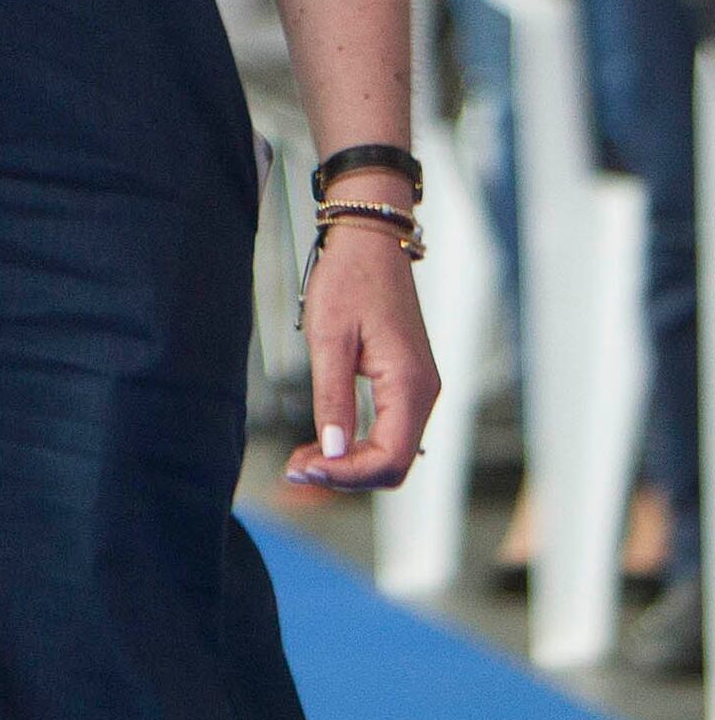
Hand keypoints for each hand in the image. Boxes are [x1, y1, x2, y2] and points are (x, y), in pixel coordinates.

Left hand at [282, 209, 436, 491]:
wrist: (371, 245)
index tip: (305, 469)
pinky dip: (357, 444)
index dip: (348, 475)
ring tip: (302, 458)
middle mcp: (425, 395)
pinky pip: (389, 431)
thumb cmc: (349, 281)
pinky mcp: (407, 385)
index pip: (390, 459)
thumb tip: (334, 451)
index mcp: (410, 386)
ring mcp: (419, 391)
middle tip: (295, 467)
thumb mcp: (329, 339)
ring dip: (349, 462)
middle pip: (394, 464)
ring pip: (391, 451)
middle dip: (346, 474)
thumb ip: (333, 398)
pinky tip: (323, 443)